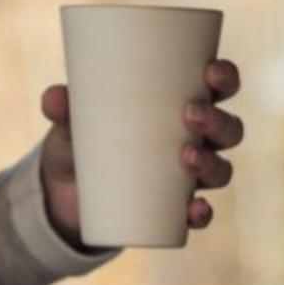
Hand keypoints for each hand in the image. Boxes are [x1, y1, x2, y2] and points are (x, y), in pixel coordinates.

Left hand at [38, 57, 243, 238]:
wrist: (66, 192)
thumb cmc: (82, 138)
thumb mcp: (70, 121)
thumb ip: (62, 106)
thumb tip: (55, 98)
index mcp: (183, 103)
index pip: (220, 86)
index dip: (225, 77)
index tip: (210, 70)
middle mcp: (196, 140)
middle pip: (228, 129)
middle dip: (218, 120)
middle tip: (189, 113)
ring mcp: (189, 177)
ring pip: (221, 169)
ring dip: (212, 163)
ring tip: (186, 156)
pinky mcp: (175, 209)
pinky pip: (201, 214)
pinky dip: (202, 213)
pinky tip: (195, 209)